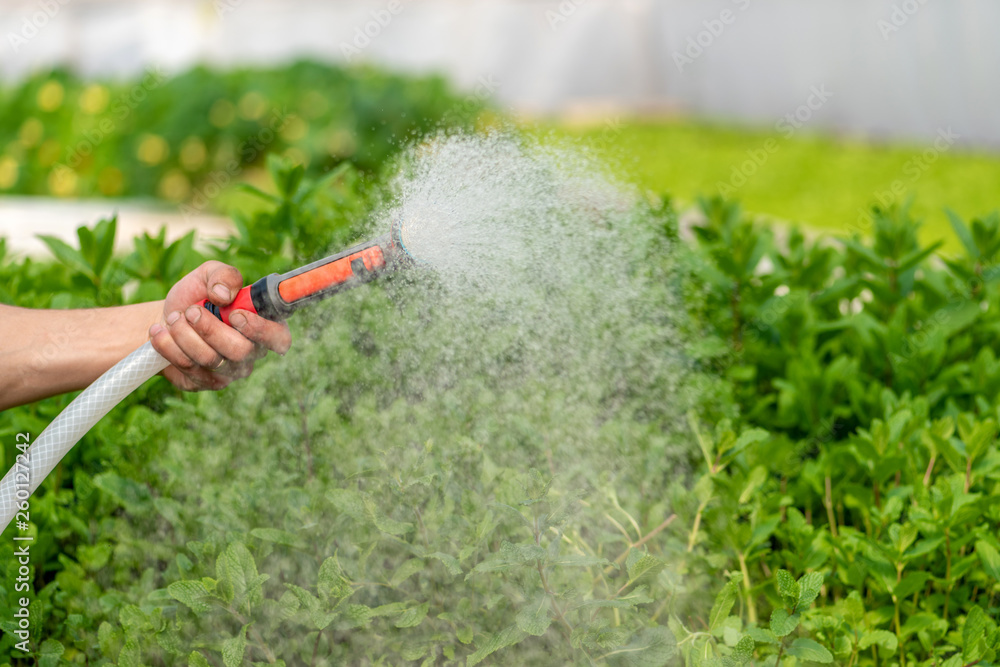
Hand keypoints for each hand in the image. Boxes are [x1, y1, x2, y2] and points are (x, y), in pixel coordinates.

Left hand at [149, 261, 291, 390]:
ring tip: (172, 317)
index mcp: (264, 326)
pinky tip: (160, 332)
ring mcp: (228, 371)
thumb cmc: (198, 296)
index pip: (279, 338)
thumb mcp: (210, 274)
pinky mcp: (204, 382)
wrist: (167, 318)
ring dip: (185, 335)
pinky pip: (188, 368)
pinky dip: (168, 346)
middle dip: (210, 329)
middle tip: (190, 311)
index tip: (235, 315)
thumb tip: (223, 295)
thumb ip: (224, 276)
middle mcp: (251, 353)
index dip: (261, 330)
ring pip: (211, 360)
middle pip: (241, 351)